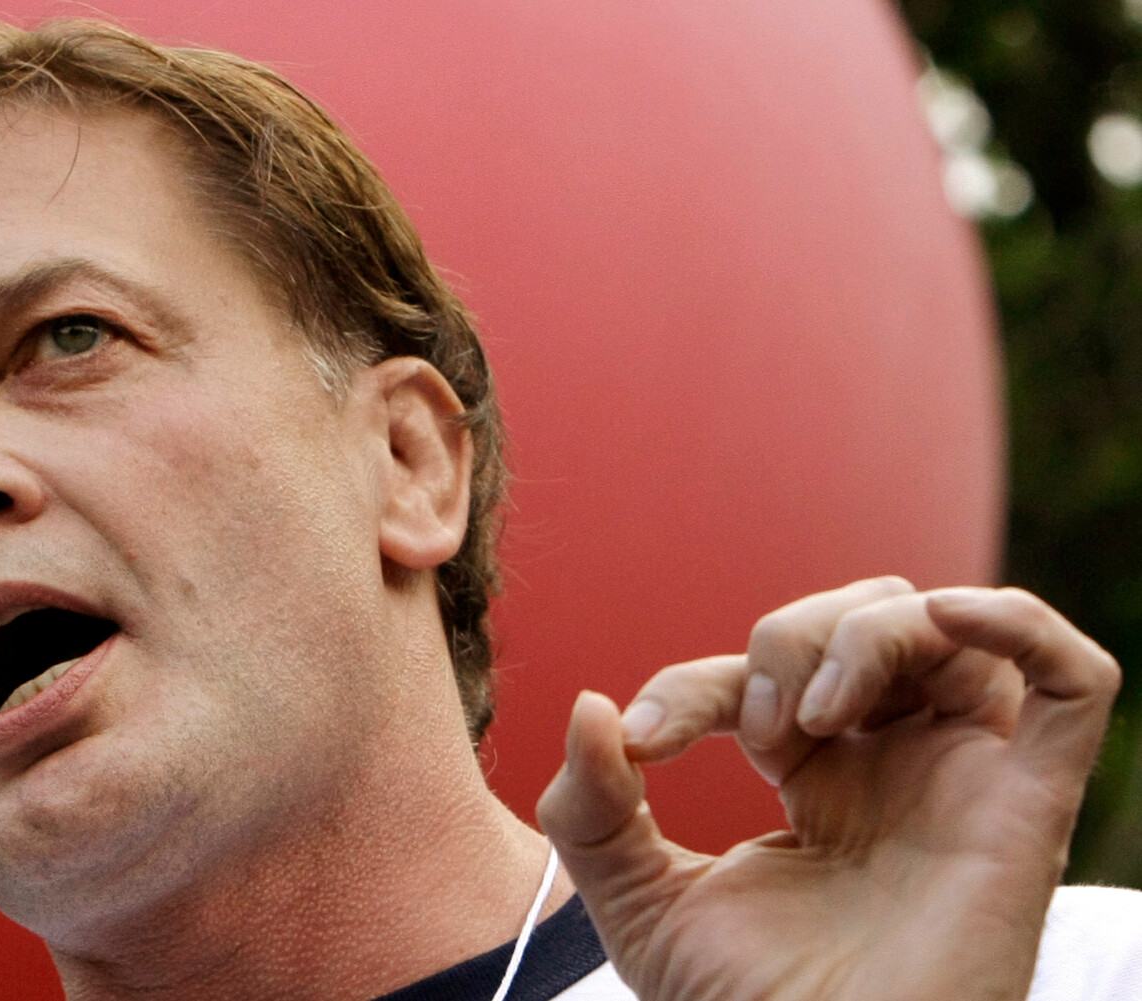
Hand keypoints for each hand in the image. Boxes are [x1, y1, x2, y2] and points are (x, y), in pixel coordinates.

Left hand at [536, 578, 1120, 1000]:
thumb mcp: (640, 905)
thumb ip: (591, 811)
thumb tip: (589, 707)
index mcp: (817, 779)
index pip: (757, 676)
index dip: (691, 683)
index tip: (641, 737)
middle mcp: (895, 766)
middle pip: (862, 619)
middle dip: (787, 639)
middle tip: (756, 731)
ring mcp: (962, 779)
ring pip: (945, 628)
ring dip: (863, 633)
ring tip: (816, 715)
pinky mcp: (1026, 809)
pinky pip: (1072, 683)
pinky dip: (1018, 623)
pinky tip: (949, 615)